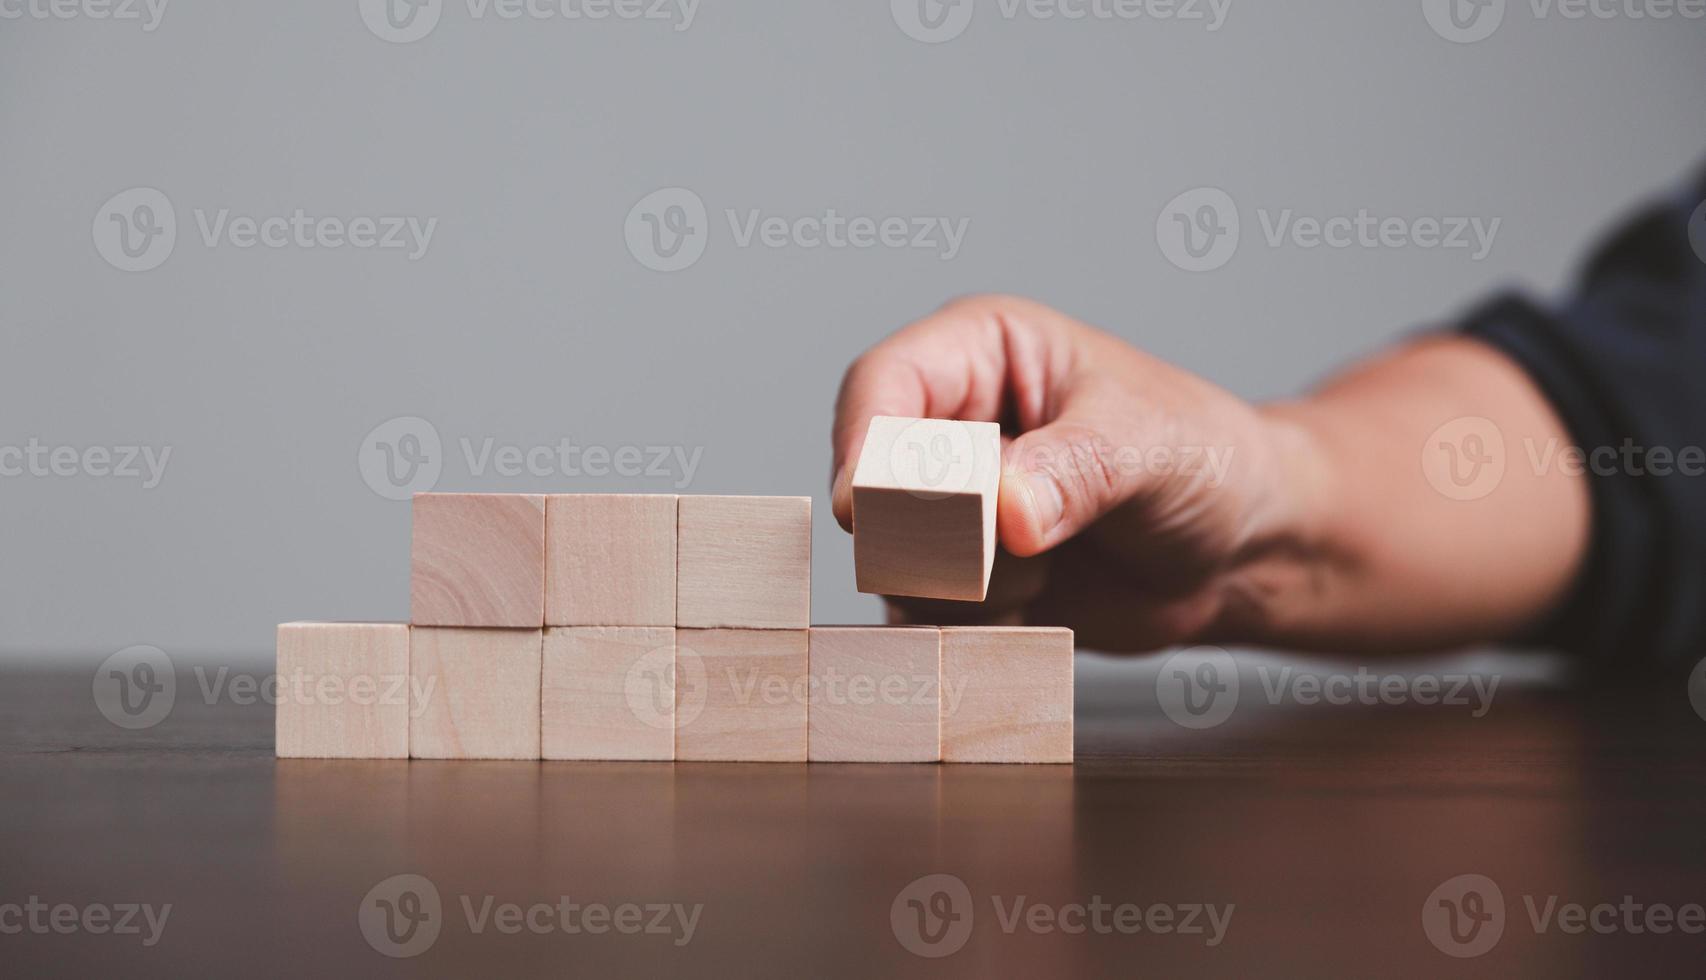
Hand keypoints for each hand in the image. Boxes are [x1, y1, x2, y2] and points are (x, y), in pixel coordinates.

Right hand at [830, 296, 1587, 655]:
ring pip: (896, 559)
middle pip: (875, 482)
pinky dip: (979, 623)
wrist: (1244, 548)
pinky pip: (925, 613)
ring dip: (969, 584)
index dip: (864, 443)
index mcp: (982, 351)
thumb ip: (1077, 470)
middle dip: (937, 531)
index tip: (866, 507)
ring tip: (1050, 563)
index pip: (882, 383)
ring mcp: (948, 505)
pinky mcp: (959, 574)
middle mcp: (951, 423)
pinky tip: (1043, 601)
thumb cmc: (1208, 460)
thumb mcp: (1152, 448)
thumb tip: (1005, 511)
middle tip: (1016, 545)